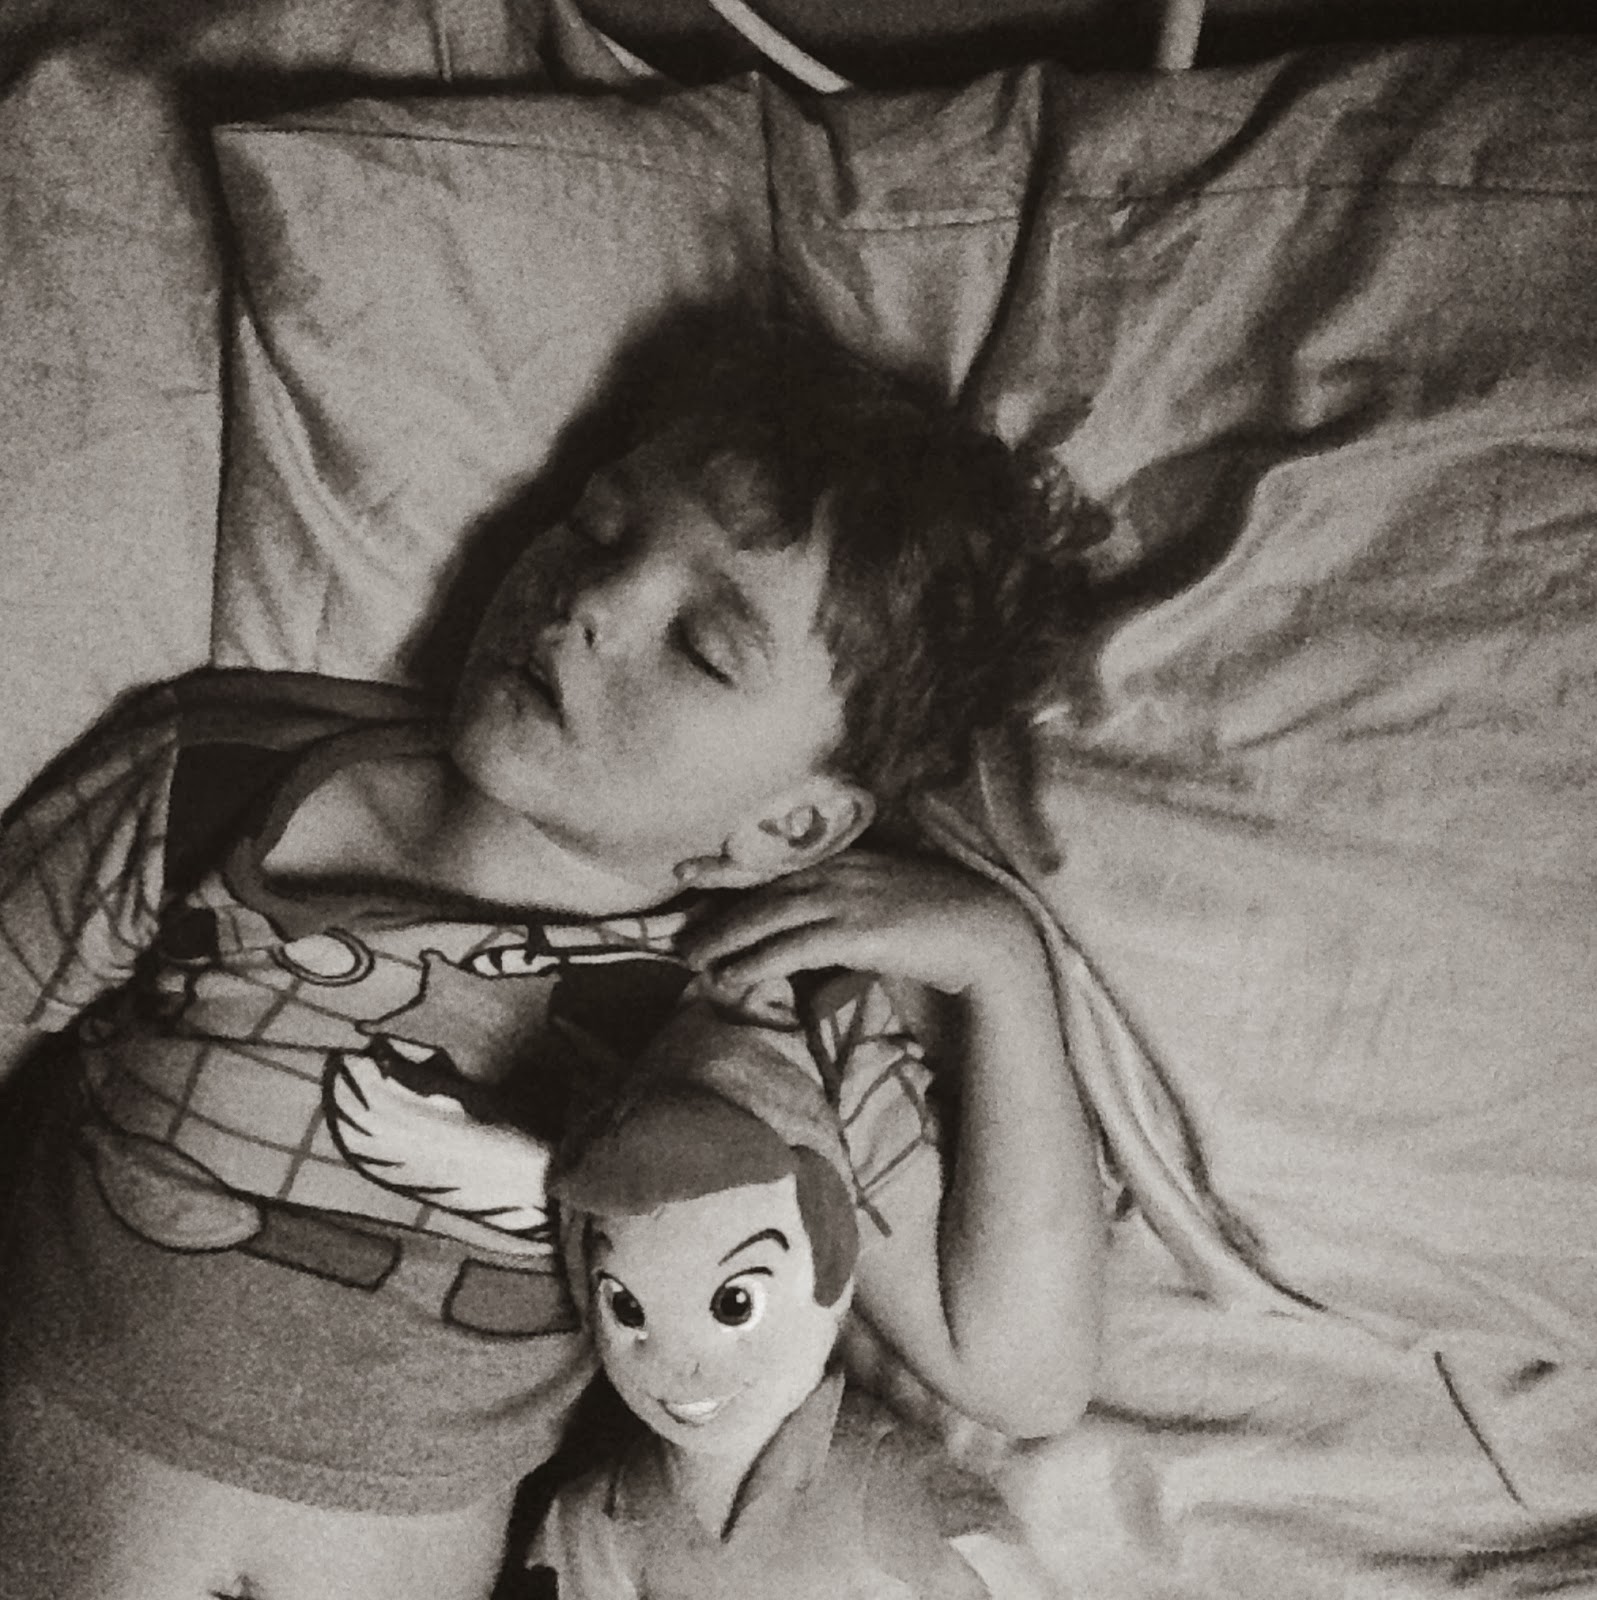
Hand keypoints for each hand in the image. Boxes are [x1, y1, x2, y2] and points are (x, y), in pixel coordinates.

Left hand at [680, 851, 1043, 1000]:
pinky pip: (793, 947)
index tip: (687, 870)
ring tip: (691, 960)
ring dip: (725, 939)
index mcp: (848, 860)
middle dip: (714, 908)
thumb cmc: (942, 924)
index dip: (728, 866)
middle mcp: (842, 872)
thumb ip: (849, 911)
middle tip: (672, 929)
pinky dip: (756, 962)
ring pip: (769, 916)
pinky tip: (730, 978)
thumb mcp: (888, 904)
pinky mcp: (858, 933)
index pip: (775, 861)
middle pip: (761, 887)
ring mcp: (849, 899)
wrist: (989, 936)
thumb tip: (815, 936)